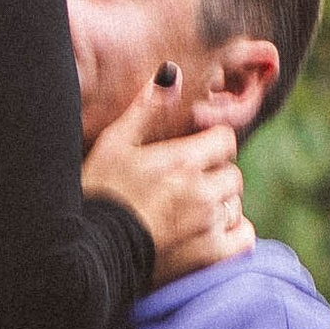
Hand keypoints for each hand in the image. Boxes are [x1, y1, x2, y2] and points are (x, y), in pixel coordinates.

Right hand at [84, 90, 253, 284]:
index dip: (209, 146)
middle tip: (184, 189)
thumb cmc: (97, 195)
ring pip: (235, 205)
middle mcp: (200, 192)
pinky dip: (232, 235)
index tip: (190, 158)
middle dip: (213, 178)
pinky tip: (207, 234)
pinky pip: (244, 237)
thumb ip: (147, 108)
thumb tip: (172, 72)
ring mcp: (207, 226)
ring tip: (188, 214)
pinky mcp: (210, 256)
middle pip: (231, 174)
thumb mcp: (113, 144)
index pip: (224, 140)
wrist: (85, 255)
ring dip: (219, 207)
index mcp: (181, 161)